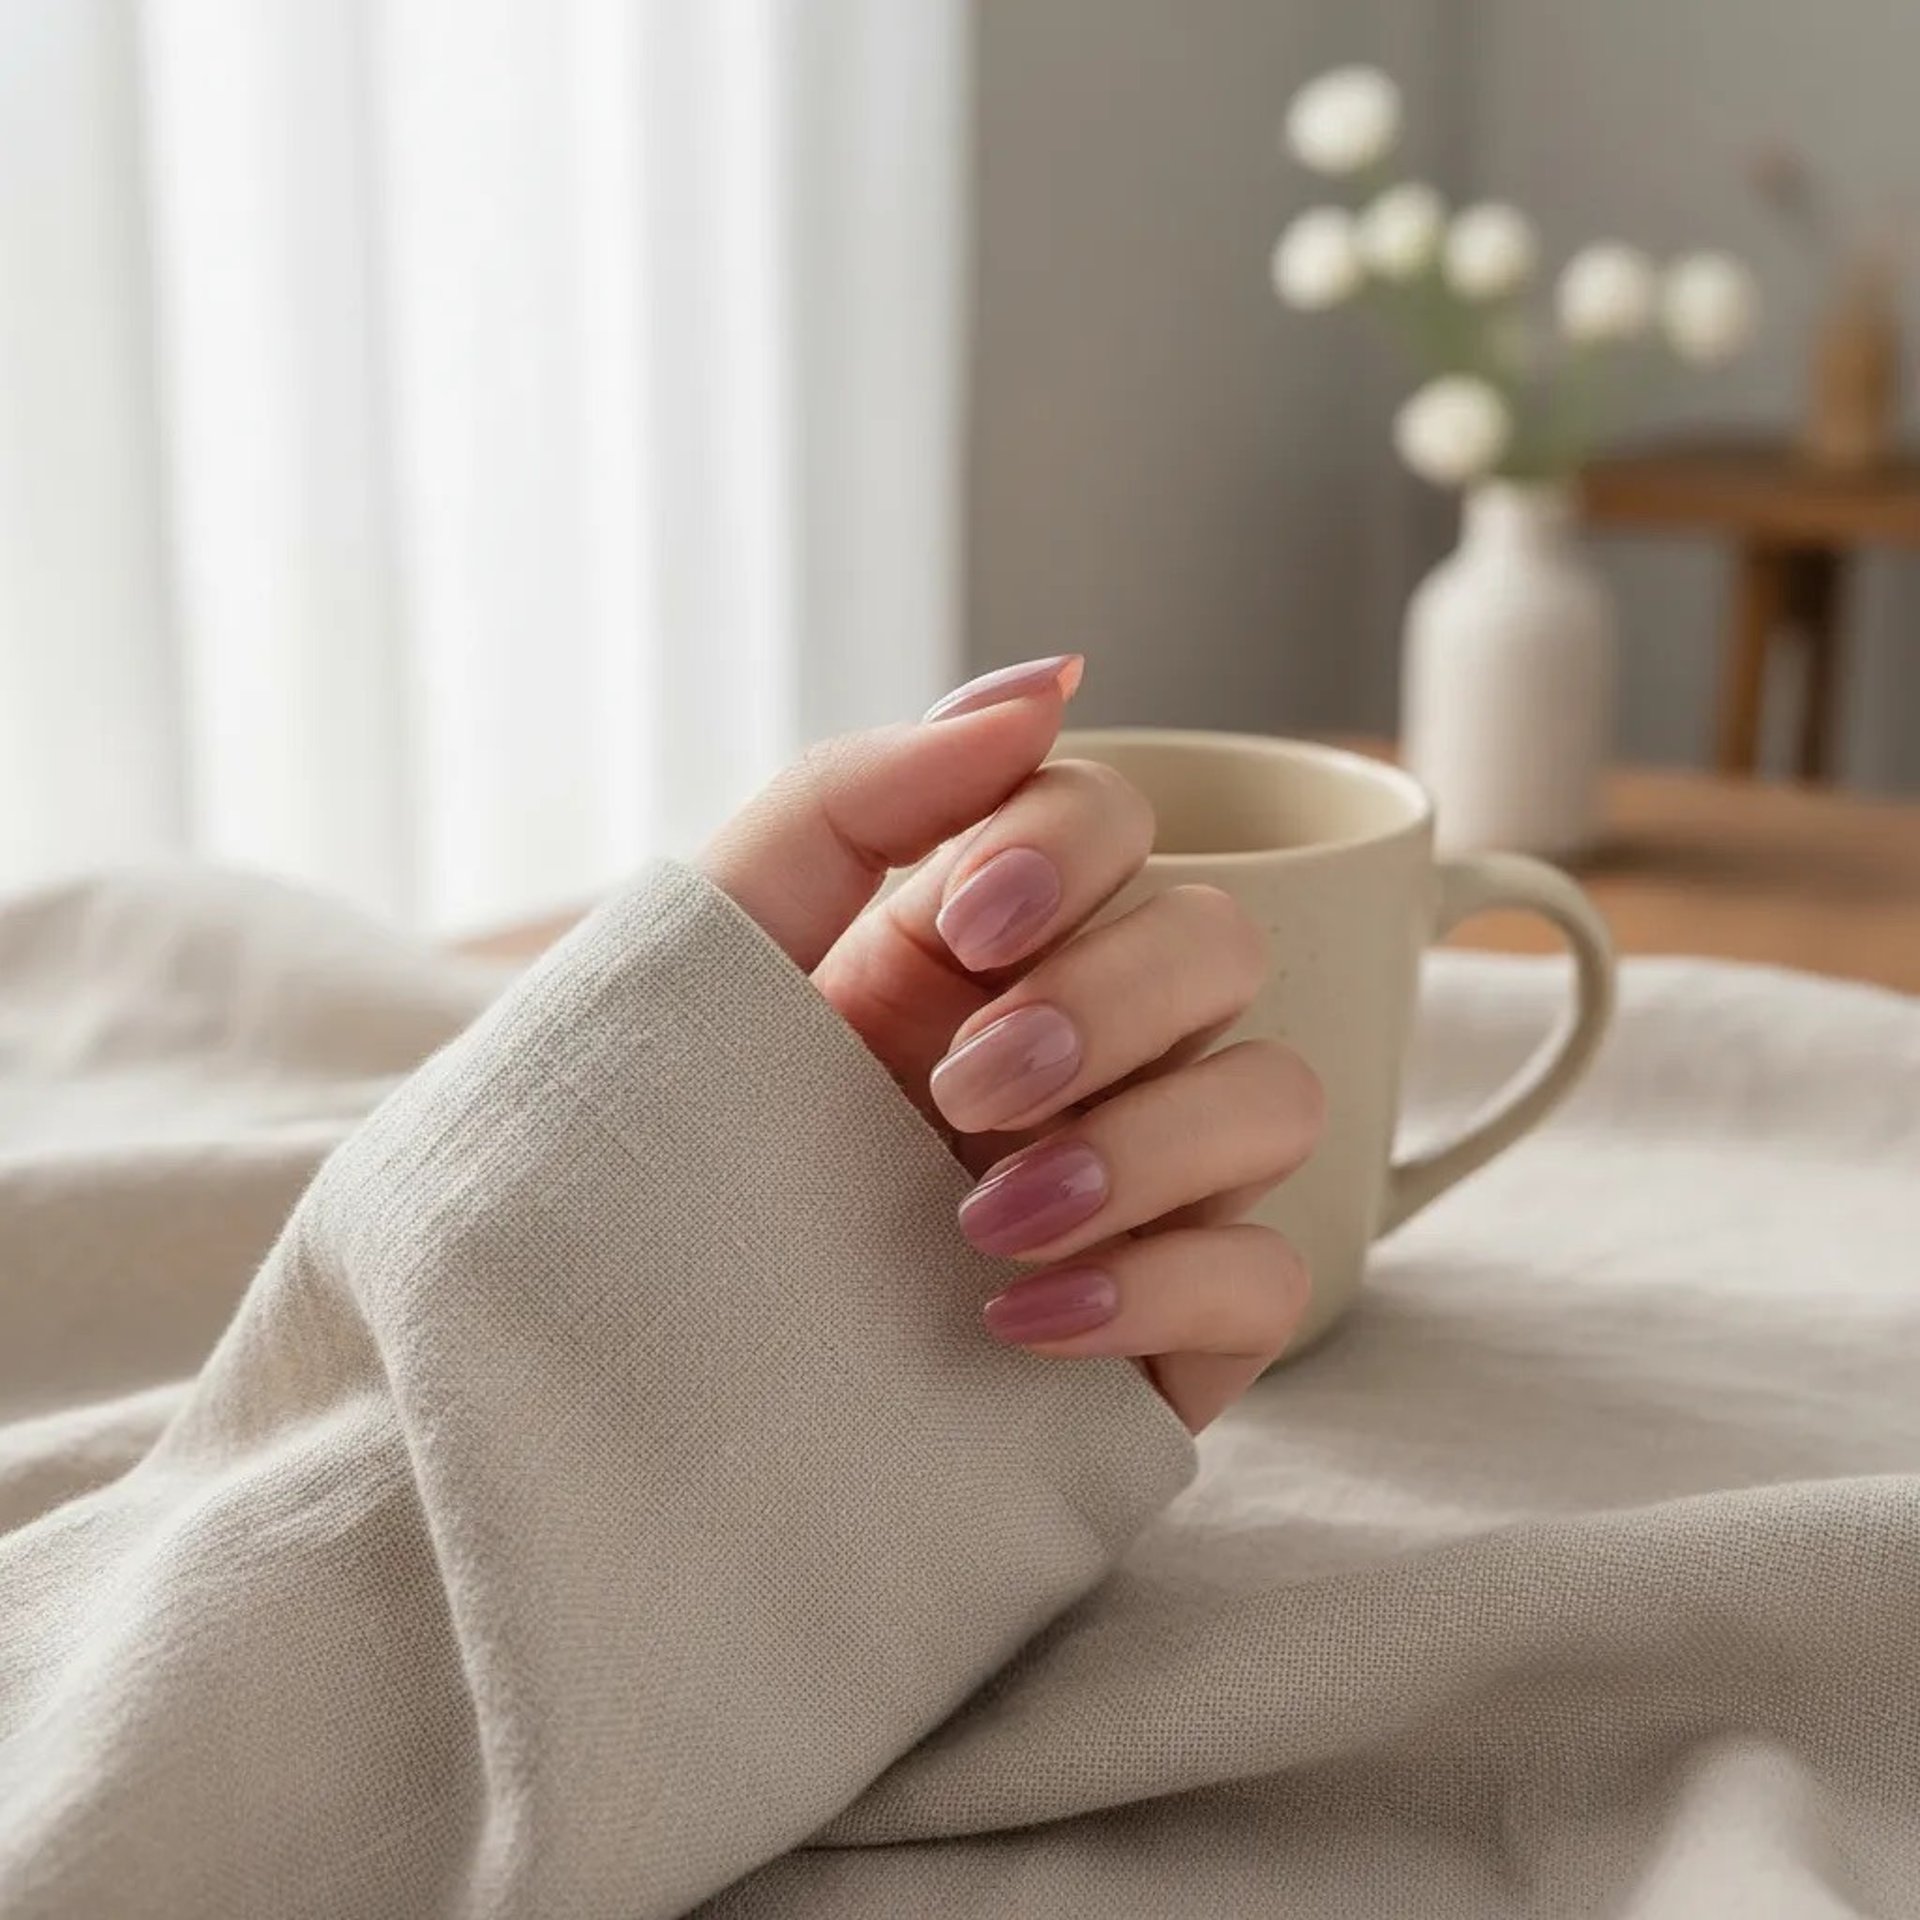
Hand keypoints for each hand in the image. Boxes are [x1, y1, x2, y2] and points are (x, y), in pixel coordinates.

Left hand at [697, 657, 1321, 1430]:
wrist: (632, 1359)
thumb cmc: (674, 1137)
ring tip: (982, 1215)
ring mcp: (1144, 1184)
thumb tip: (1052, 681)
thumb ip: (865, 792)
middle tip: (960, 1088)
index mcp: (985, 943)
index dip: (1069, 850)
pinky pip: (1270, 1277)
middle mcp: (1088, 1046)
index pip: (1117, 824)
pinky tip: (1014, 1321)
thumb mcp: (730, 939)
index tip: (961, 926)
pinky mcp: (1170, 1324)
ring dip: (1144, 1145)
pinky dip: (1159, 1287)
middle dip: (1104, 1003)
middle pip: (1220, 947)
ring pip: (1276, 1100)